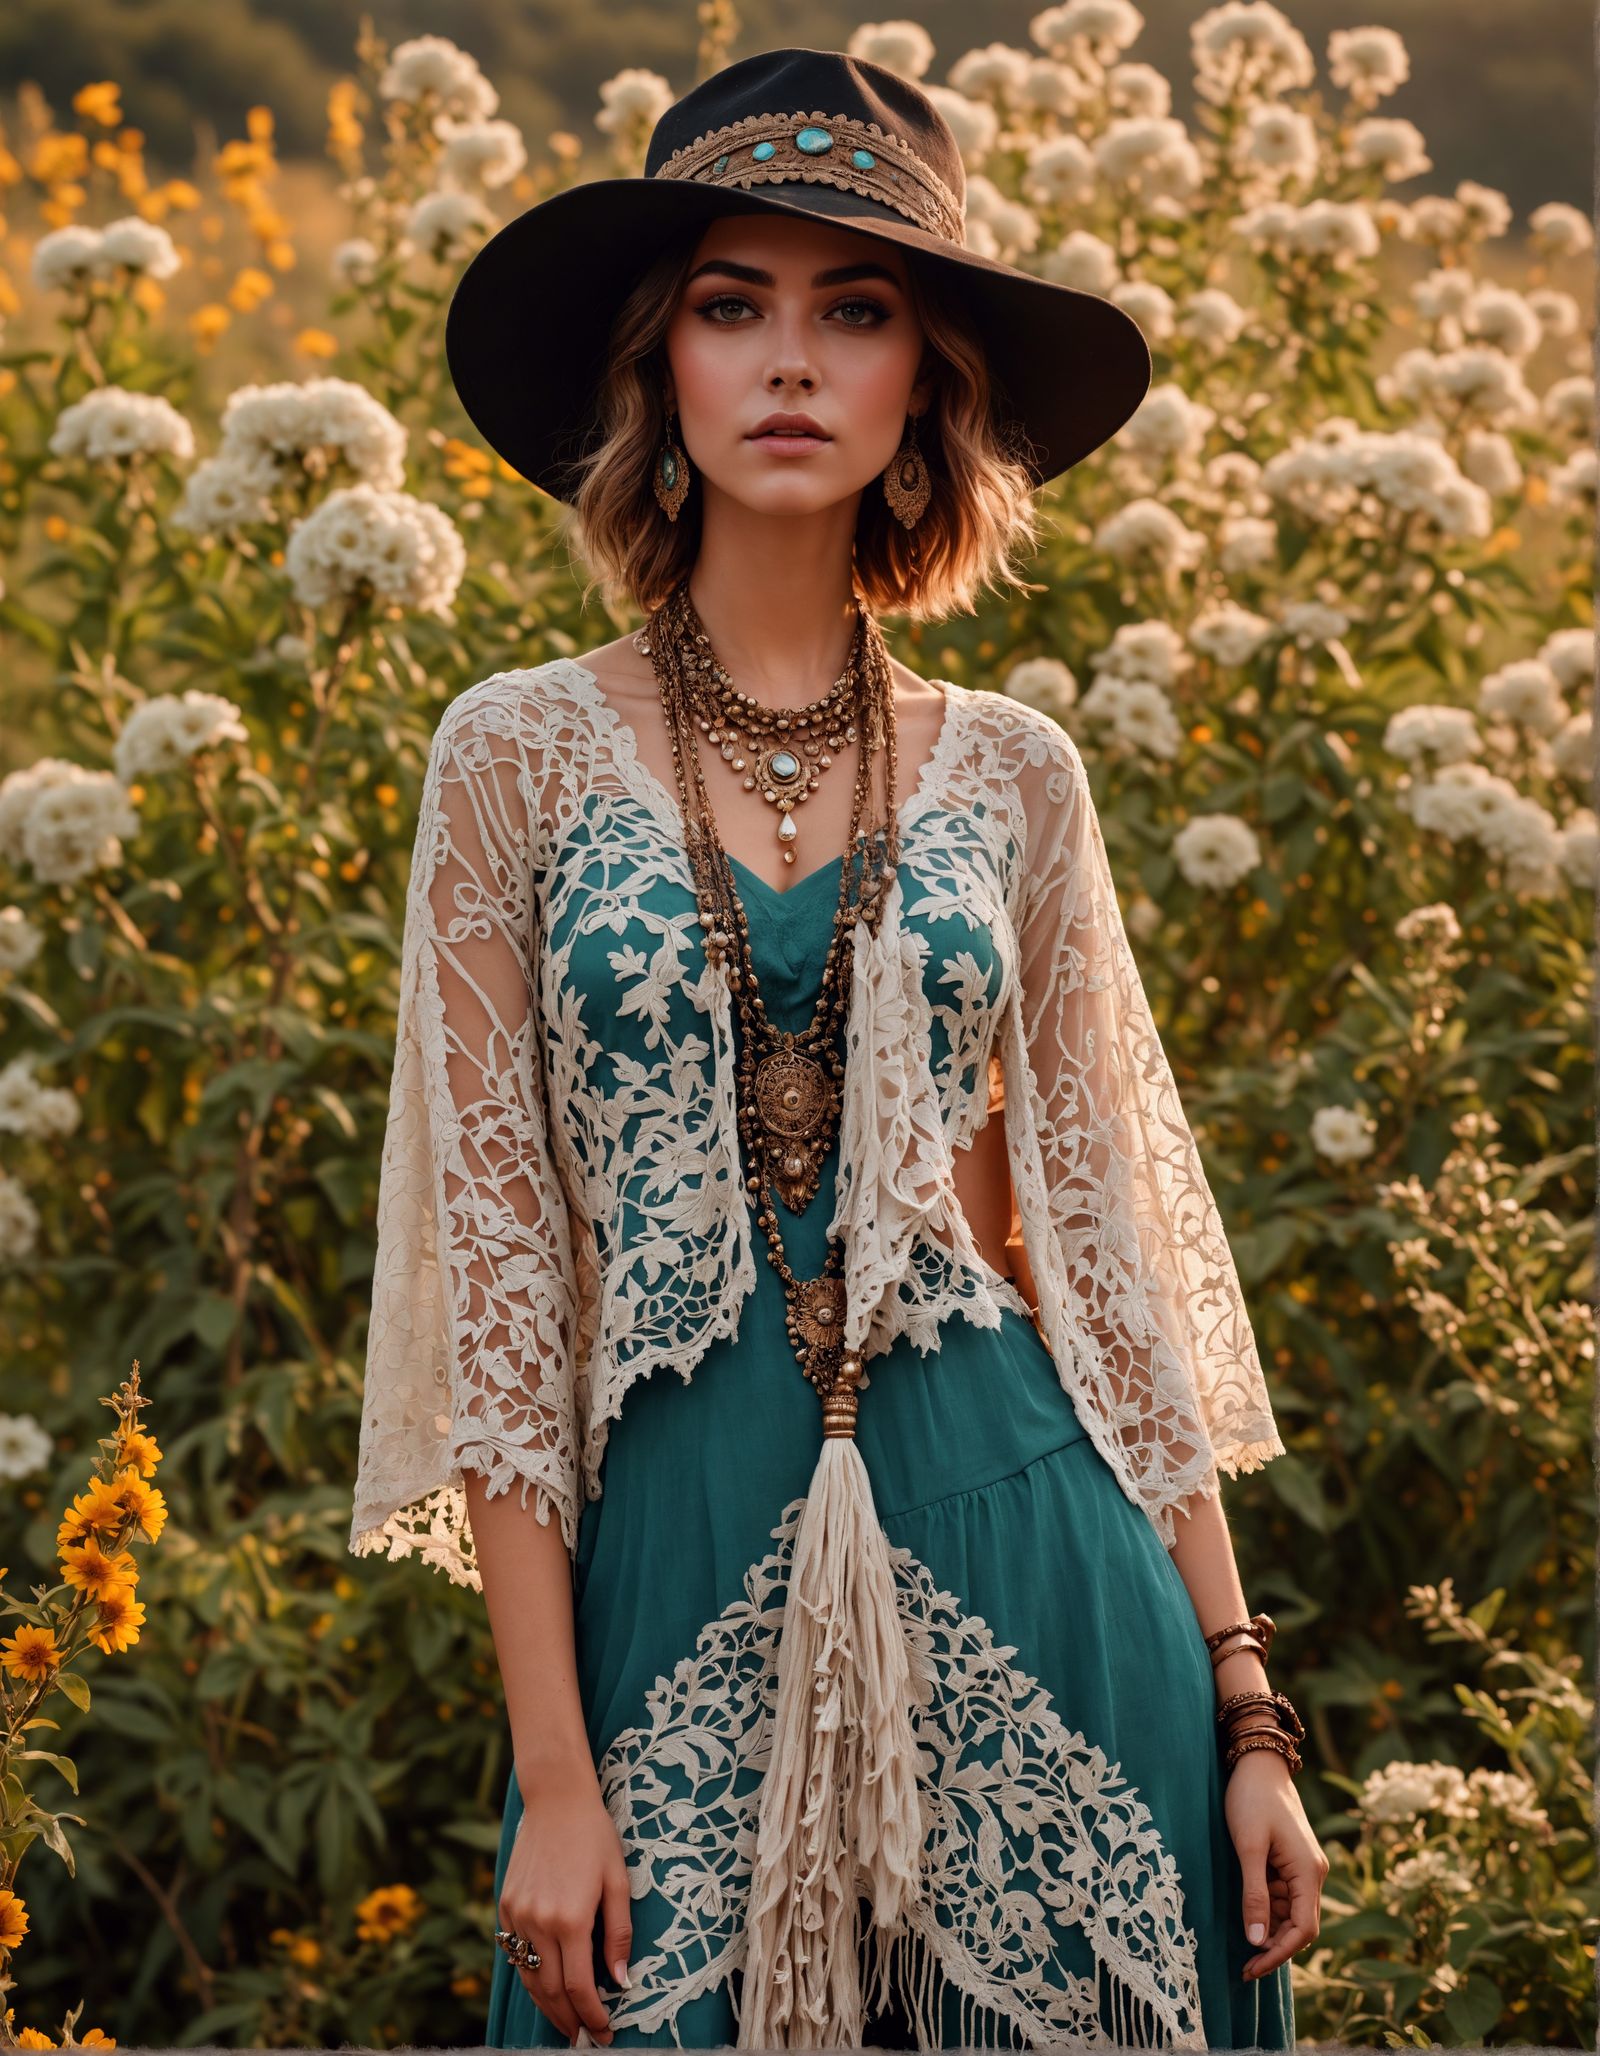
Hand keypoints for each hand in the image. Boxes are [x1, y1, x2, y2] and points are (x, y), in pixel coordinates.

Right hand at [499, 1771, 633, 2045]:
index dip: (592, 2017)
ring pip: (529, 1977)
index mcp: (570, 1919)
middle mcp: (538, 1922)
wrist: (556, 1799)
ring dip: (546, 2005)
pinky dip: (530, 1974)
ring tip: (565, 2021)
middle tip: (583, 2038)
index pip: (579, 1988)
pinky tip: (545, 1982)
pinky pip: (515, 1952)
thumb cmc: (594, 1837)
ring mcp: (517, 1914)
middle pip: (550, 1991)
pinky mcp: (505, 1904)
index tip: (604, 2034)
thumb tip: (621, 1982)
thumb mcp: (618, 1882)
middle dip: (568, 2020)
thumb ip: (618, 1935)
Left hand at [1223, 1746, 1329, 1982]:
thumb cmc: (1251, 1800)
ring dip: (1271, 1931)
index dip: (1280, 1953)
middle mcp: (1313, 1873)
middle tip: (1245, 1967)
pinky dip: (1269, 1910)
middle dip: (1275, 1948)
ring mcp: (1303, 1866)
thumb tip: (1256, 1940)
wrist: (1257, 1763)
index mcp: (1309, 1872)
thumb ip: (1254, 1894)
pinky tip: (1249, 1919)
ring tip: (1242, 1949)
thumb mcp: (1249, 1847)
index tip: (1252, 1967)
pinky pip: (1284, 1896)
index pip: (1303, 1929)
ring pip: (1292, 1913)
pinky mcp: (1291, 1860)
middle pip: (1300, 1925)